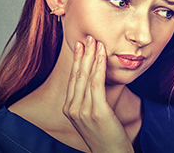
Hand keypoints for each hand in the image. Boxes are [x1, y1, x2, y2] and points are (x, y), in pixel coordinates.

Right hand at [62, 36, 133, 152]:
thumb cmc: (104, 135)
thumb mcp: (91, 116)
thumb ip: (88, 100)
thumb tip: (94, 79)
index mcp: (69, 109)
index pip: (72, 79)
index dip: (76, 61)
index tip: (79, 45)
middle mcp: (72, 109)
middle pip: (77, 75)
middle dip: (82, 54)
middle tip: (87, 37)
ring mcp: (83, 111)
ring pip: (86, 77)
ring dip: (91, 56)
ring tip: (95, 41)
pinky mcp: (96, 112)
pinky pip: (97, 84)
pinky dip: (99, 66)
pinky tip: (102, 54)